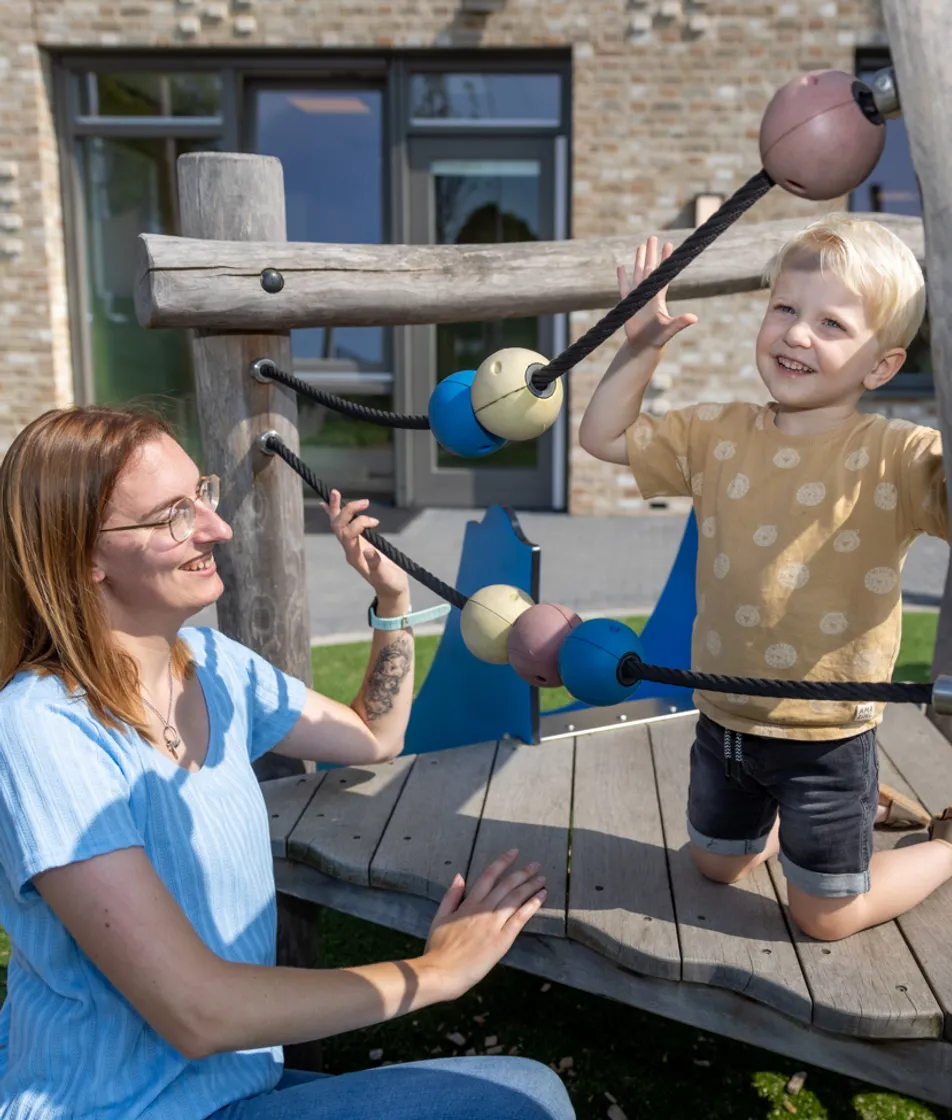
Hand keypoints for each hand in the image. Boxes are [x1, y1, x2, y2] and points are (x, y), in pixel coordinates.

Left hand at [321, 490, 409, 601]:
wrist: (391, 589)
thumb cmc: (390, 583)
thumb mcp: (386, 575)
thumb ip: (377, 564)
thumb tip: (368, 550)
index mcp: (355, 557)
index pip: (349, 534)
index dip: (360, 523)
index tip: (376, 522)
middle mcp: (350, 550)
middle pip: (339, 526)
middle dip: (347, 511)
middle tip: (364, 502)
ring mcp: (351, 546)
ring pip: (337, 525)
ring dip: (336, 509)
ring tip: (335, 493)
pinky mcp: (356, 542)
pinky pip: (342, 526)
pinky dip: (334, 515)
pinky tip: (328, 504)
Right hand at [421, 849, 546, 1001]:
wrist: (442, 972)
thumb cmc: (438, 948)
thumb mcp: (440, 917)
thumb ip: (451, 896)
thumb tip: (460, 875)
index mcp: (468, 903)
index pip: (488, 875)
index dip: (503, 862)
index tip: (514, 852)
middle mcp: (483, 909)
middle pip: (507, 885)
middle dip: (523, 873)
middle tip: (536, 864)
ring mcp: (494, 924)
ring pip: (515, 898)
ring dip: (530, 885)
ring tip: (542, 878)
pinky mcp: (502, 939)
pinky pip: (520, 917)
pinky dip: (532, 905)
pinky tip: (541, 896)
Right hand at [617, 235, 698, 349]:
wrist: (644, 347)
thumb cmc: (658, 338)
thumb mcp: (670, 329)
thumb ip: (680, 323)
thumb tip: (694, 318)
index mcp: (659, 297)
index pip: (664, 274)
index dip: (666, 259)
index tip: (668, 244)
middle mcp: (649, 294)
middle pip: (650, 269)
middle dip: (651, 253)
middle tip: (652, 237)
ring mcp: (638, 298)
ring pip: (638, 275)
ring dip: (638, 261)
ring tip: (640, 246)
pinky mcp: (628, 304)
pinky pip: (624, 288)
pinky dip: (622, 278)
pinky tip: (621, 267)